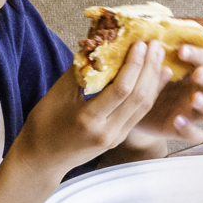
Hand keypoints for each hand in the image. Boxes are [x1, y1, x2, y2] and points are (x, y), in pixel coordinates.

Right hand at [13, 39, 170, 176]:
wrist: (42, 160)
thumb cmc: (44, 125)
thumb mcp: (57, 94)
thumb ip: (80, 70)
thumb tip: (99, 43)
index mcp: (89, 119)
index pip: (120, 89)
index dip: (134, 64)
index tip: (139, 43)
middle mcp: (108, 131)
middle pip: (138, 97)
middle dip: (149, 67)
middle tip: (155, 43)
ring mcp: (117, 136)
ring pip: (144, 105)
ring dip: (154, 78)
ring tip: (159, 54)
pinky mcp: (120, 137)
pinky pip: (140, 112)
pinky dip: (151, 91)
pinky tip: (160, 75)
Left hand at [123, 45, 202, 148]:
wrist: (130, 111)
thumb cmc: (142, 83)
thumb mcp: (147, 71)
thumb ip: (152, 62)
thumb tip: (150, 45)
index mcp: (192, 73)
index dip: (199, 54)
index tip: (181, 50)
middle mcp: (199, 92)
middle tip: (197, 73)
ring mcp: (194, 113)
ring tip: (194, 98)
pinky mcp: (184, 131)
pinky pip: (198, 135)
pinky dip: (190, 129)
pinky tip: (177, 120)